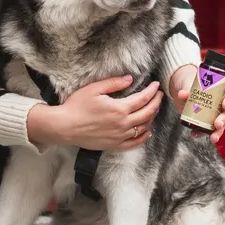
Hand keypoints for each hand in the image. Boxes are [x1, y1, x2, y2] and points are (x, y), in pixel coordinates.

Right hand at [27, 75, 161, 150]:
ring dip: (152, 118)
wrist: (65, 127)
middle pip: (148, 113)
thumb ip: (114, 83)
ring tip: (153, 109)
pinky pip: (134, 143)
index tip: (156, 85)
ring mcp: (120, 136)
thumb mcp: (94, 89)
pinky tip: (147, 131)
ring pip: (143, 128)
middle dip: (156, 103)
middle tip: (159, 95)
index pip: (143, 98)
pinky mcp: (114, 145)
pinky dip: (143, 137)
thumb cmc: (76, 106)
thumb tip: (130, 79)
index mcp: (119, 109)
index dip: (152, 91)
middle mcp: (123, 124)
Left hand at [169, 64, 224, 143]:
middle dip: (224, 119)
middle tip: (217, 124)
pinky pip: (207, 129)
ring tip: (213, 138)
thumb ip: (186, 90)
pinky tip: (195, 134)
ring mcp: (216, 114)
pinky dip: (201, 133)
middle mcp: (223, 103)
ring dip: (218, 132)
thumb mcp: (189, 85)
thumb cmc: (192, 84)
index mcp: (224, 89)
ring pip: (221, 124)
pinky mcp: (207, 122)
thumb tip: (182, 94)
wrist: (185, 92)